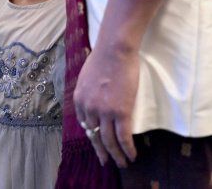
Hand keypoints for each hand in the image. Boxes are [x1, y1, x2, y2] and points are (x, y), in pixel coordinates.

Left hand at [73, 43, 139, 167]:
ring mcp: (104, 112)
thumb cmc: (104, 56)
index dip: (92, 134)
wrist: (115, 49)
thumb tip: (94, 95)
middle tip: (105, 161)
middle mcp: (89, 109)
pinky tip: (132, 156)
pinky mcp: (121, 112)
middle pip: (94, 136)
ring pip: (109, 141)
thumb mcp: (87, 75)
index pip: (84, 123)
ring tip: (121, 163)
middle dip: (100, 151)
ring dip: (115, 155)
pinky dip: (128, 149)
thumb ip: (89, 90)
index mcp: (79, 99)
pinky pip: (124, 137)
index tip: (98, 141)